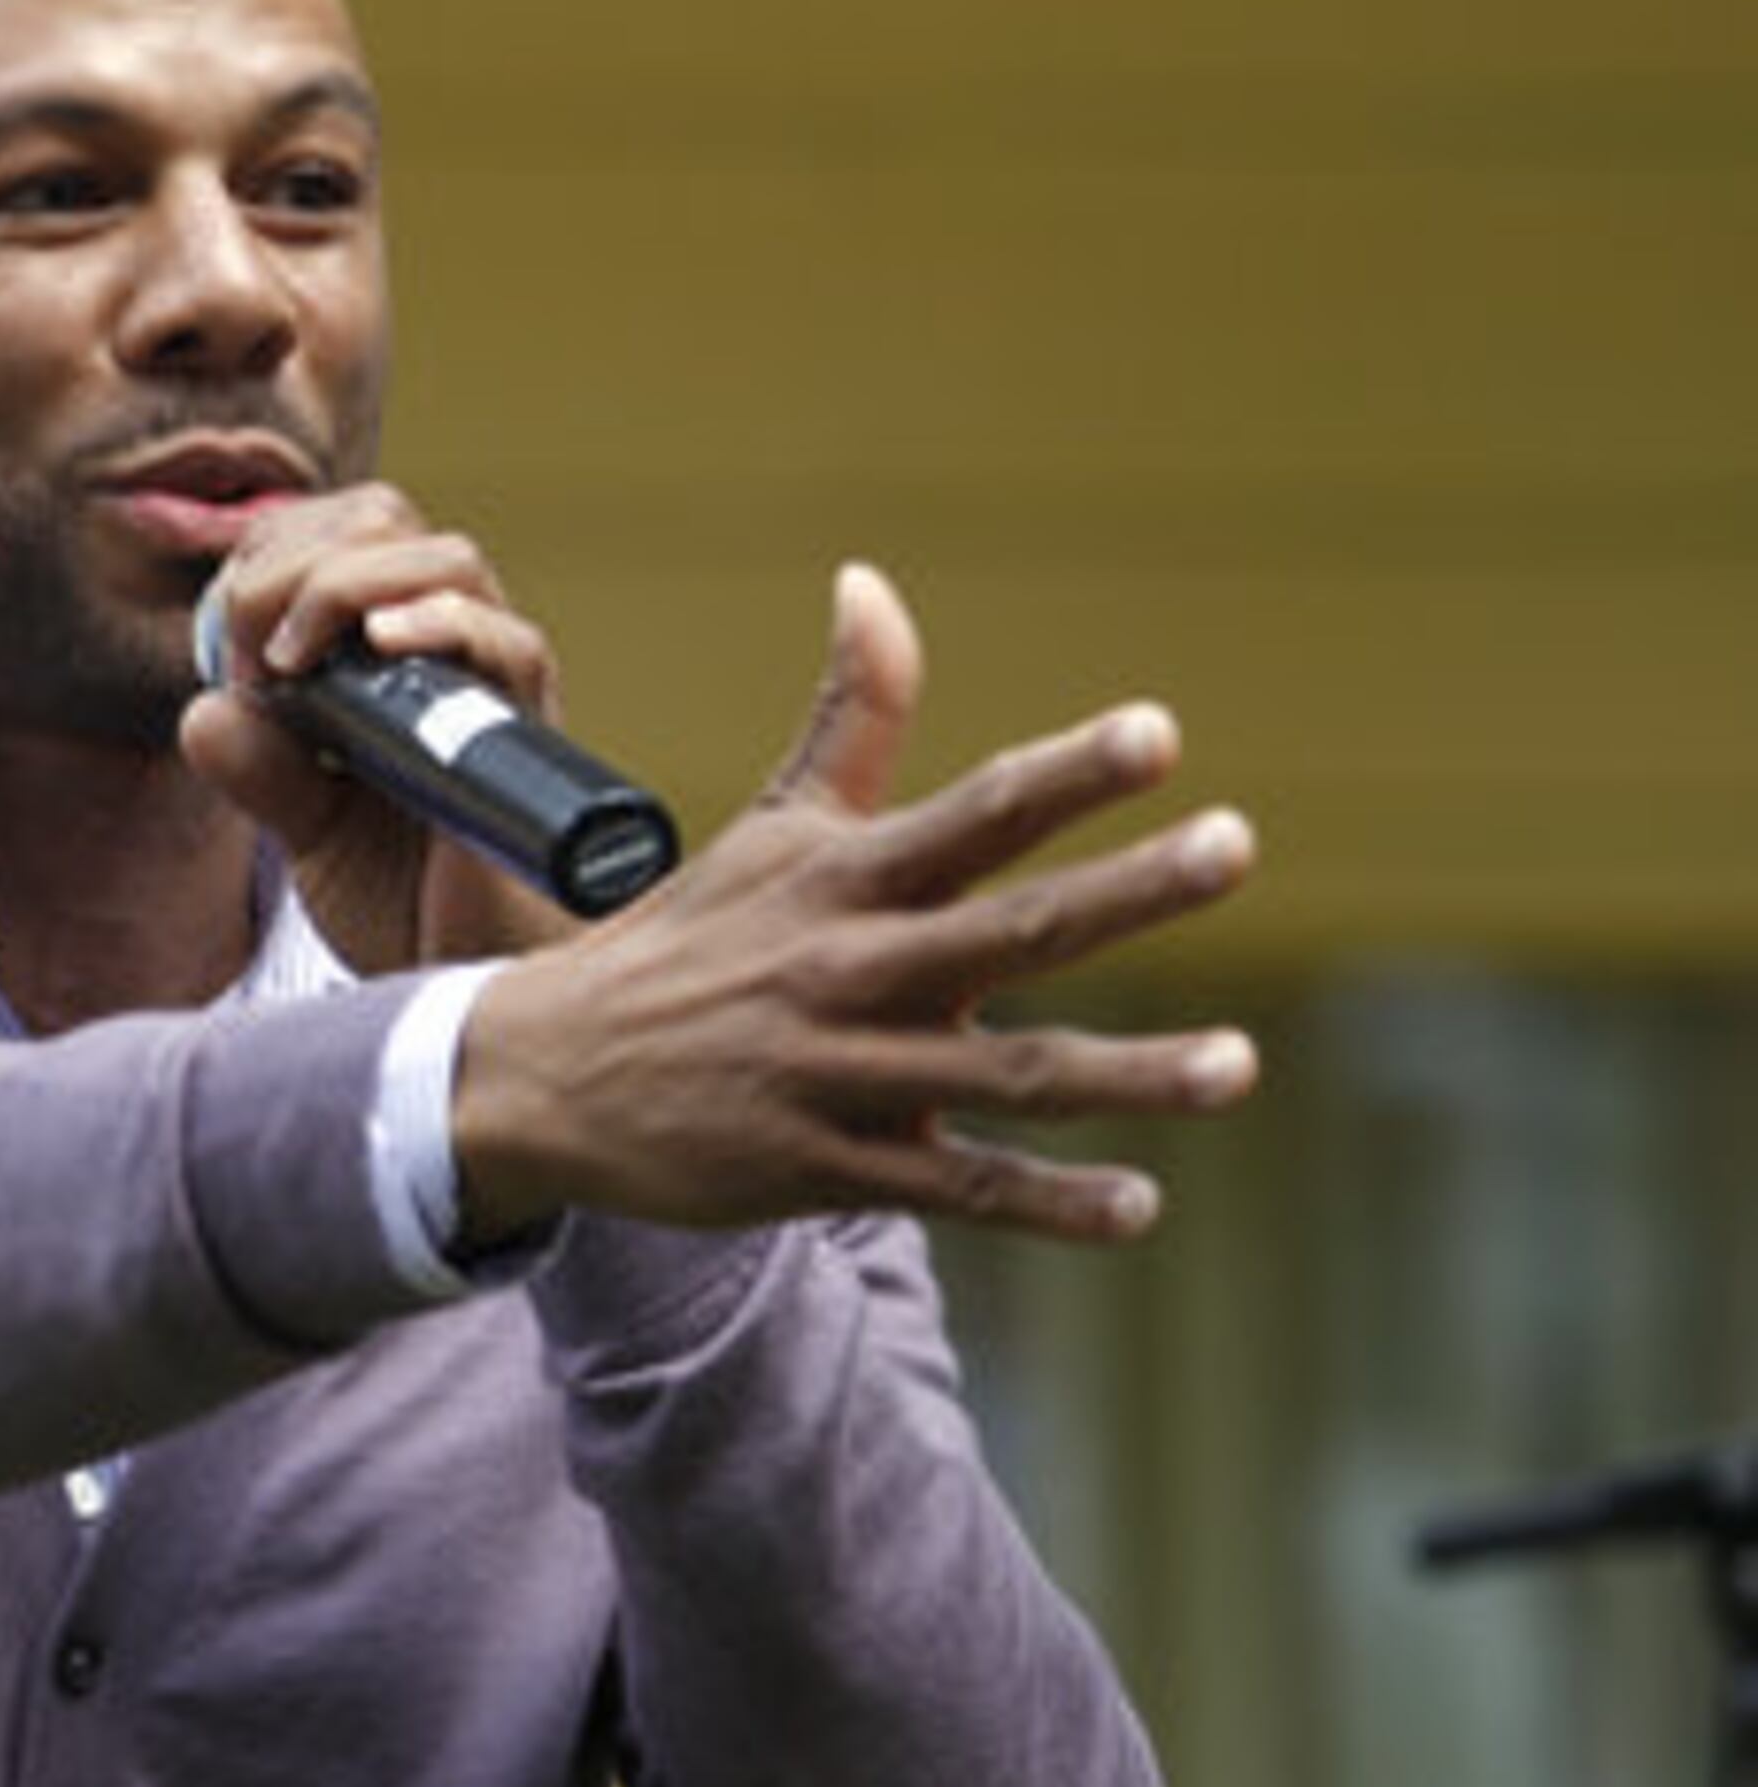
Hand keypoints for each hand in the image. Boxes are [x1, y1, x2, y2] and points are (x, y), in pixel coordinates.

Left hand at [180, 486, 579, 973]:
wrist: (470, 991)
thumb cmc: (411, 912)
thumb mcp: (308, 833)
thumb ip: (260, 769)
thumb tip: (205, 711)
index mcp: (398, 660)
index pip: (345, 536)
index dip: (273, 556)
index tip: (228, 642)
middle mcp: (454, 658)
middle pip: (390, 524)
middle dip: (296, 560)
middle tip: (252, 652)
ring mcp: (496, 693)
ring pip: (449, 561)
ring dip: (347, 584)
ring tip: (293, 661)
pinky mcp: (527, 743)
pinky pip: (511, 647)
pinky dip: (440, 625)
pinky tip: (380, 645)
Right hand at [448, 562, 1258, 1246]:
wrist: (547, 1075)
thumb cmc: (689, 939)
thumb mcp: (772, 830)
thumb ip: (851, 718)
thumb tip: (871, 580)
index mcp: (843, 879)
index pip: (972, 813)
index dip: (1066, 772)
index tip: (1158, 732)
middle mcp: (849, 969)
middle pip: (1010, 927)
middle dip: (1128, 889)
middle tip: (1234, 845)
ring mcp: (840, 1075)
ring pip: (1006, 1074)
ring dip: (1128, 1071)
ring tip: (1240, 1067)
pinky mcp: (827, 1169)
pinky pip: (957, 1186)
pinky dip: (1050, 1204)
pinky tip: (1141, 1206)